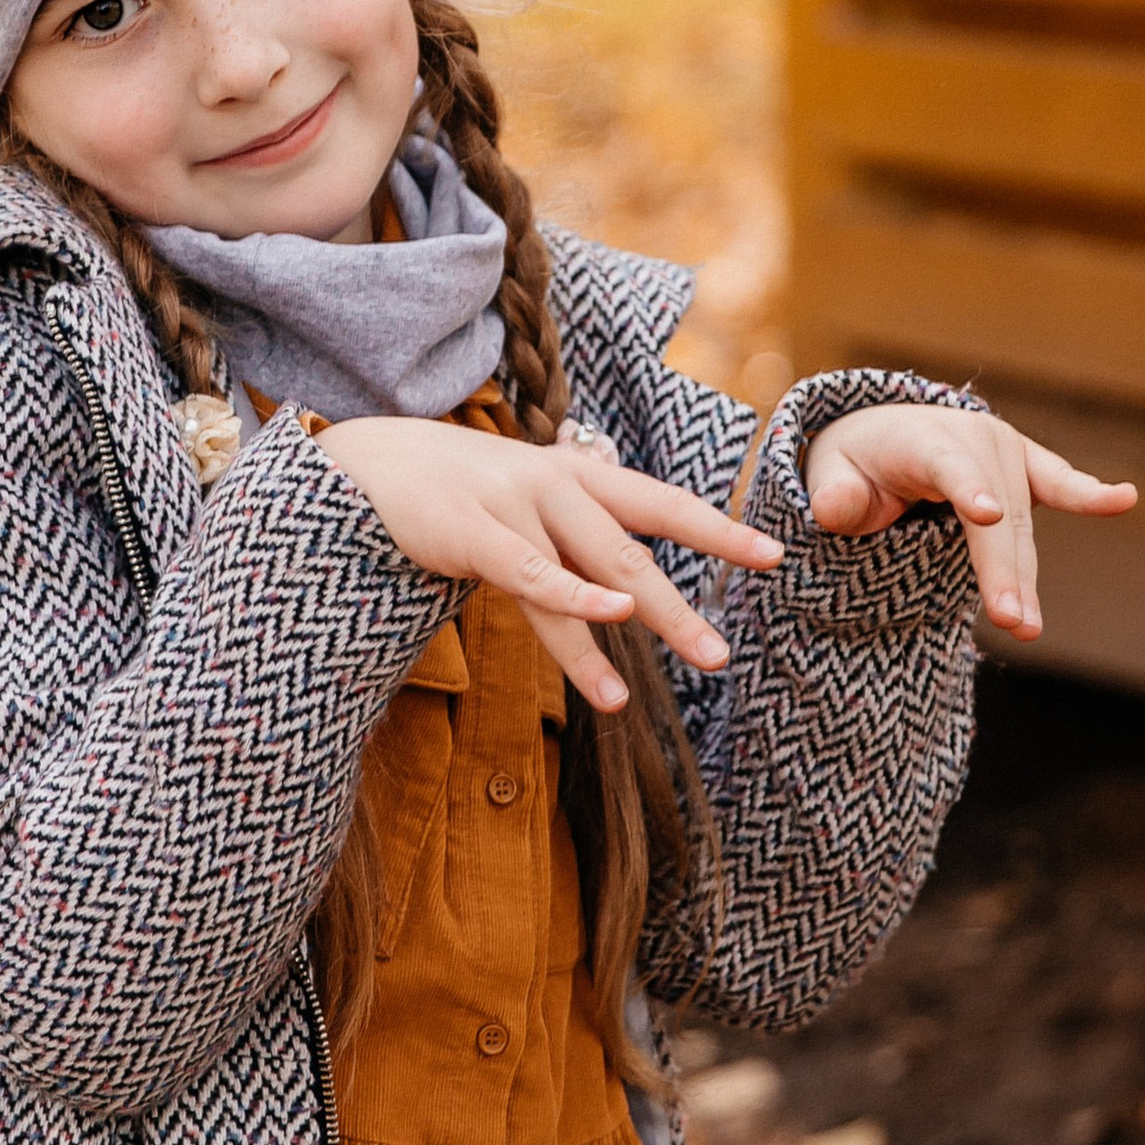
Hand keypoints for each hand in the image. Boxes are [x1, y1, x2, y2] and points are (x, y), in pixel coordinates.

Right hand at [311, 418, 783, 712]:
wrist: (369, 461)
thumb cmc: (463, 492)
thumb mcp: (531, 503)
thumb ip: (579, 538)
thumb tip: (630, 585)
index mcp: (579, 476)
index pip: (662, 503)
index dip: (718, 530)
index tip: (774, 557)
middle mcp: (558, 484)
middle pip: (632, 554)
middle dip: (679, 608)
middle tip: (722, 656)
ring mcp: (516, 504)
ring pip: (588, 574)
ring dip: (631, 629)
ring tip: (659, 684)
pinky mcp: (471, 532)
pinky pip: (530, 574)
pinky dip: (572, 603)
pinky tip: (606, 636)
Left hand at [803, 404, 1135, 642]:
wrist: (882, 434)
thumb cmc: (854, 465)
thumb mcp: (830, 476)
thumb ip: (832, 495)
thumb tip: (835, 509)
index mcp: (921, 438)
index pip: (947, 467)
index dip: (967, 489)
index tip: (987, 515)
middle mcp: (971, 439)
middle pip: (995, 513)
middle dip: (1003, 568)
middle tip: (1012, 622)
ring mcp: (1004, 451)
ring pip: (1021, 524)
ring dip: (1026, 576)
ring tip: (1027, 626)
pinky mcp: (1025, 467)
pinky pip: (1059, 484)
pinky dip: (1089, 495)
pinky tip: (1123, 499)